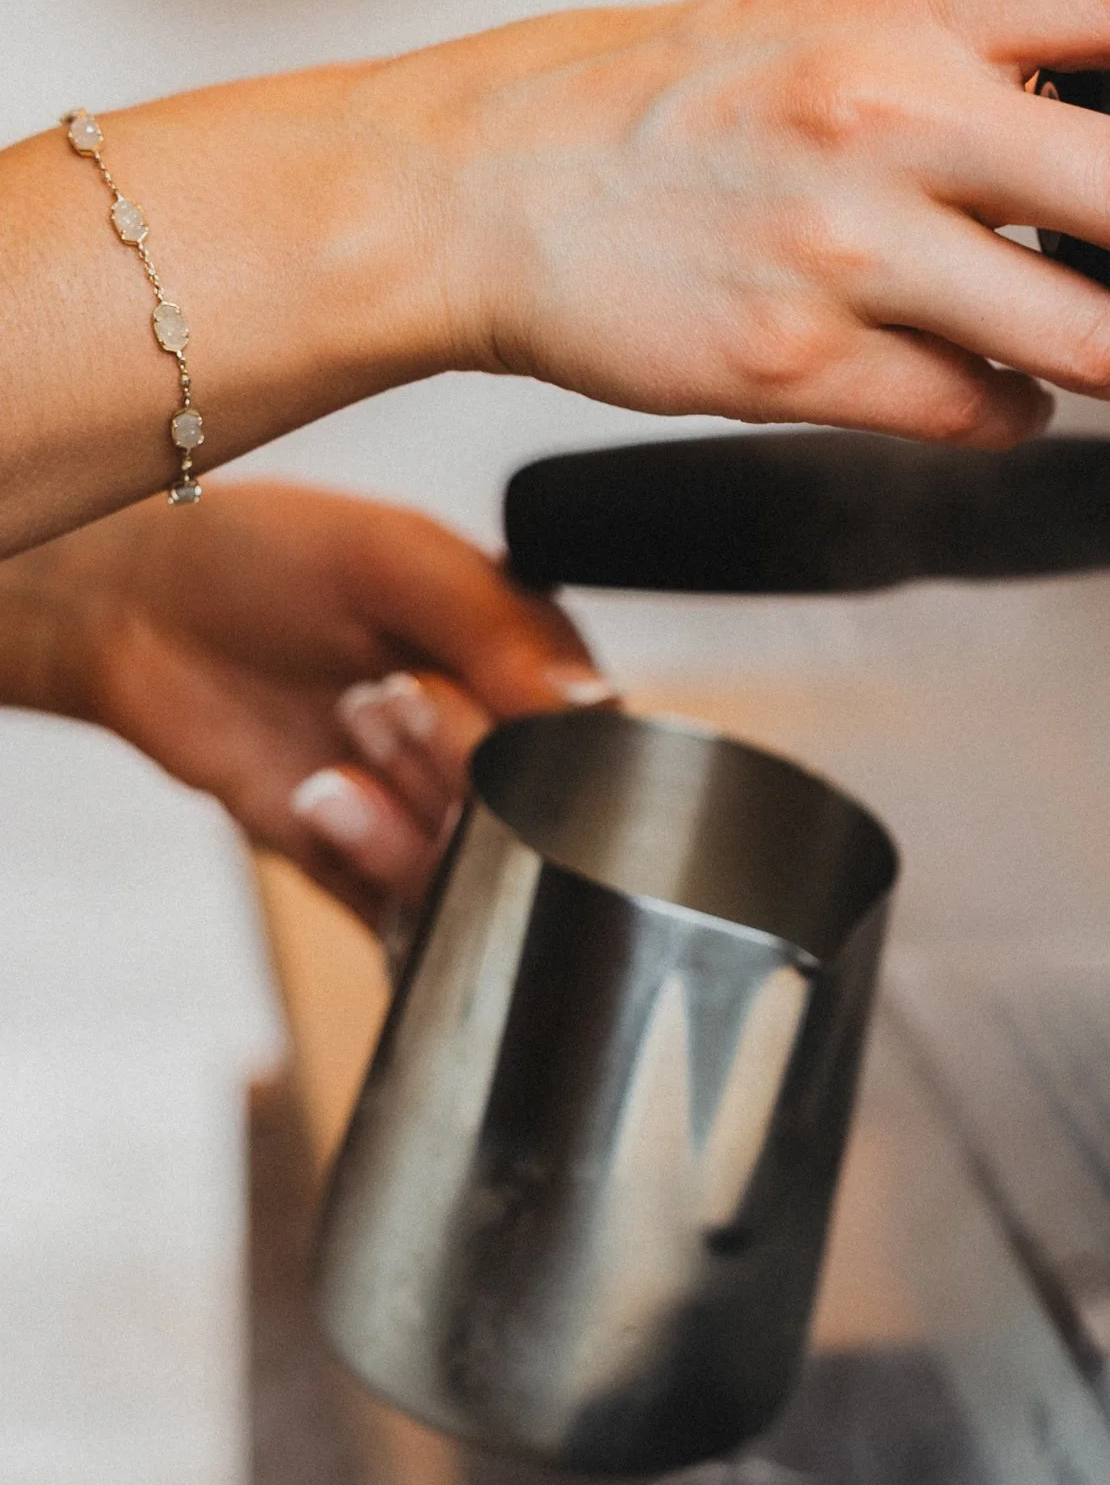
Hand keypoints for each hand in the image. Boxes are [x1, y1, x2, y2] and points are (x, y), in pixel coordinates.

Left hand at [0, 482, 609, 926]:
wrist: (139, 611)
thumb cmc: (270, 555)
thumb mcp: (392, 558)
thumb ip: (496, 625)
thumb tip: (591, 704)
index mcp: (533, 669)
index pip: (595, 745)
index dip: (534, 743)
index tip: (436, 689)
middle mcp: (501, 751)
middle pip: (540, 824)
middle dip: (454, 775)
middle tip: (369, 703)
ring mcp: (436, 819)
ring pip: (482, 884)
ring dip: (406, 832)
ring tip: (329, 766)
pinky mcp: (372, 874)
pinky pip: (418, 929)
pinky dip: (377, 881)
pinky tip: (319, 805)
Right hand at [410, 0, 1109, 447]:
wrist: (493, 184)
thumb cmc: (676, 102)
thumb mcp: (846, 16)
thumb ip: (1002, 52)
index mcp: (914, 4)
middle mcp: (887, 112)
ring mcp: (845, 245)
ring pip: (1088, 337)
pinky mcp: (798, 363)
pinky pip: (980, 416)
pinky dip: (1020, 416)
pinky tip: (998, 388)